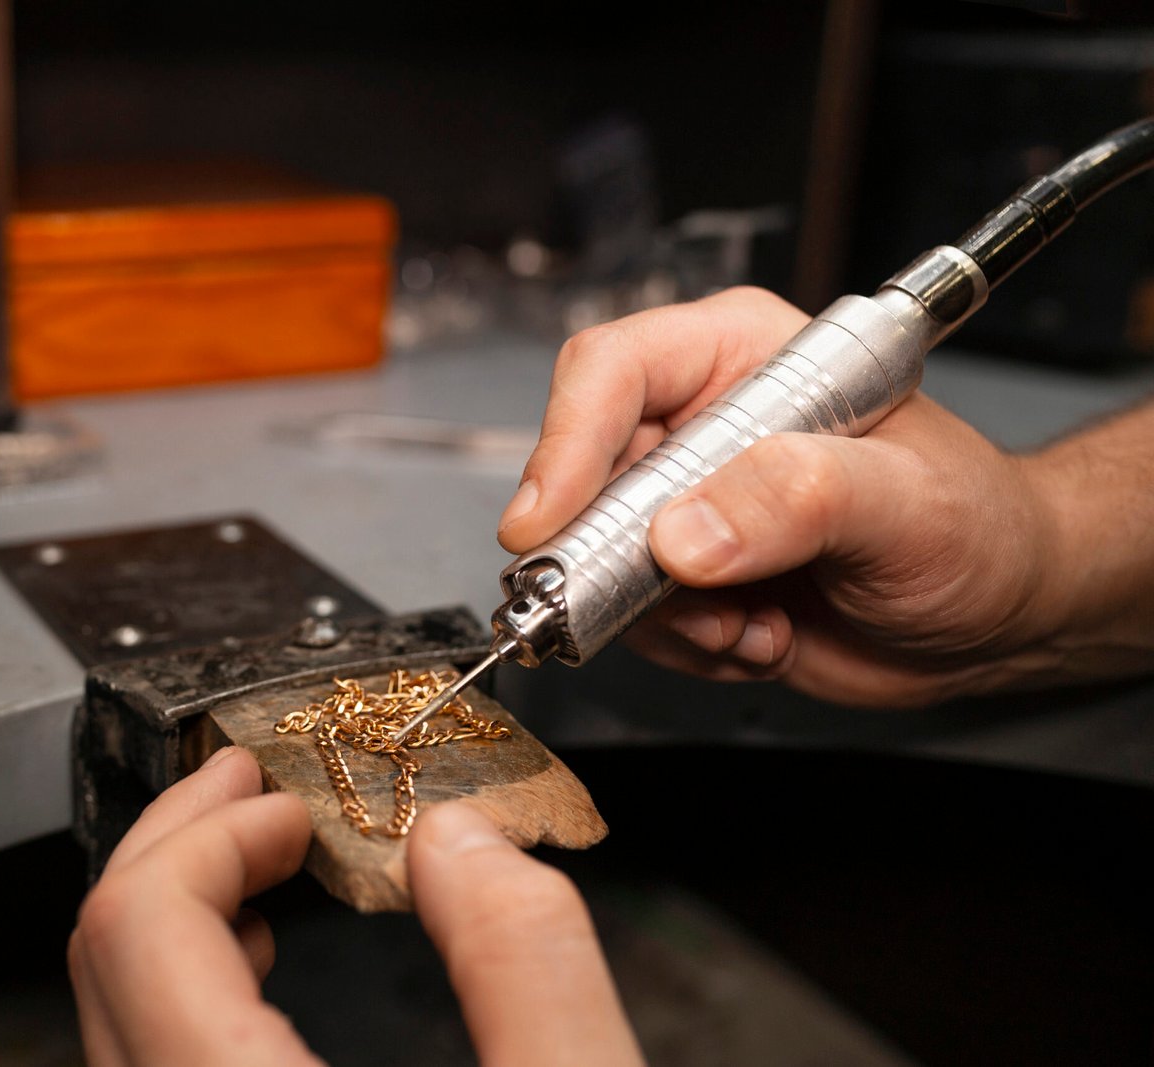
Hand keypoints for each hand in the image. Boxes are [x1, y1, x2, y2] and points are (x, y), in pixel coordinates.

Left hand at [69, 747, 643, 1065]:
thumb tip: (469, 839)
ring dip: (178, 905)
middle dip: (182, 842)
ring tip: (257, 851)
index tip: (287, 802)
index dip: (209, 831)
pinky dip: (184, 975)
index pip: (140, 925)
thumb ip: (530, 965)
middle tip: (251, 786)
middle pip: (106, 955)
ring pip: (113, 1007)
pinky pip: (145, 1049)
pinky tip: (254, 956)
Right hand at [498, 287, 1073, 706]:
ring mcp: (689, 507)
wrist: (996, 615)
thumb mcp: (904, 502)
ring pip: (600, 564)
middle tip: (669, 605)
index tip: (545, 524)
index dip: (566, 443)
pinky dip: (691, 650)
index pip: (614, 373)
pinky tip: (762, 638)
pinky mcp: (687, 579)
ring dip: (669, 620)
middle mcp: (701, 426)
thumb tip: (683, 536)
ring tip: (754, 625)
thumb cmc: (976, 526)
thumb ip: (798, 499)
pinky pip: (633, 622)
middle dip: (616, 559)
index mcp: (744, 359)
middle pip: (586, 475)